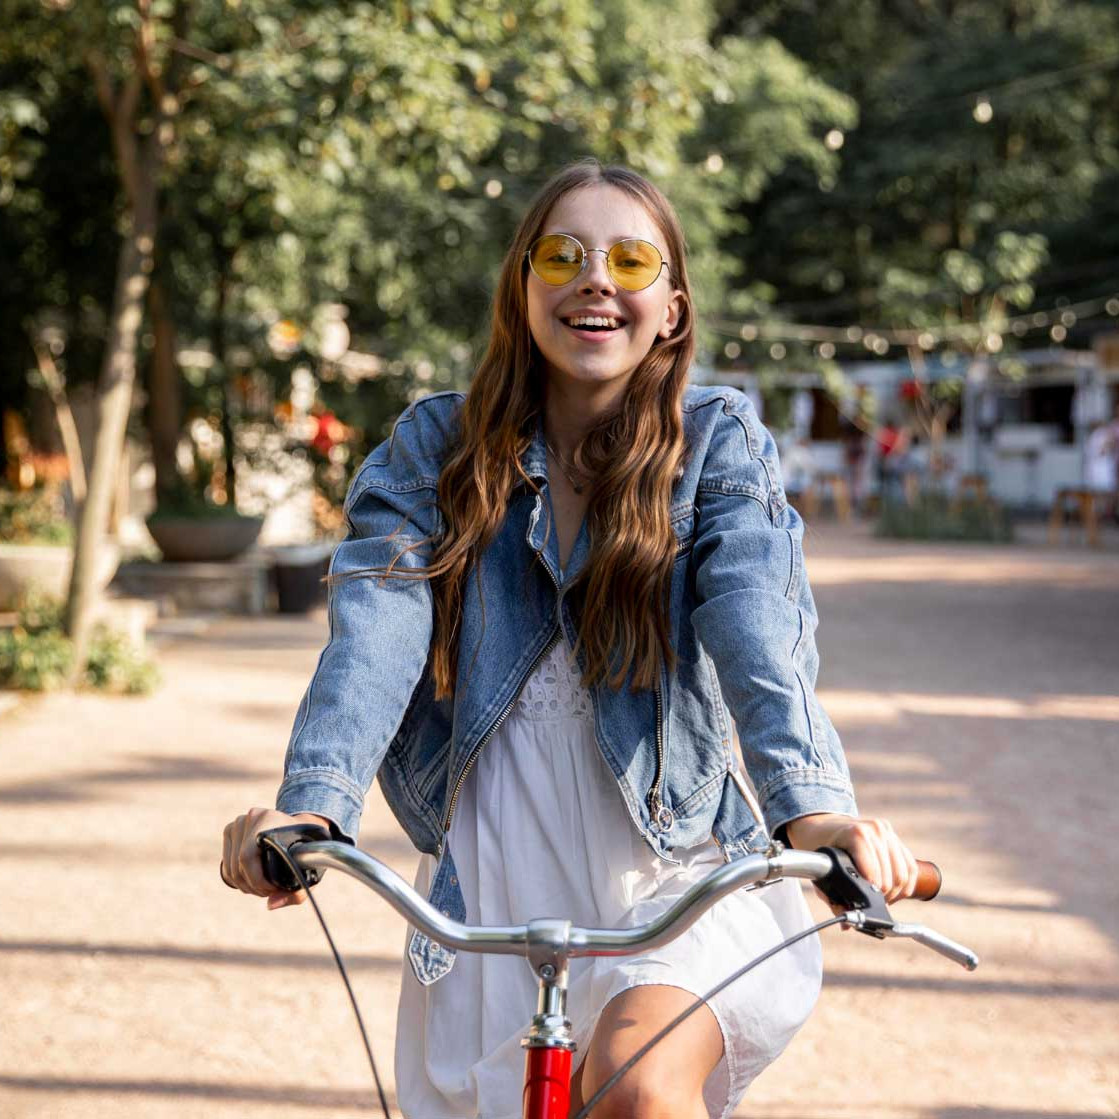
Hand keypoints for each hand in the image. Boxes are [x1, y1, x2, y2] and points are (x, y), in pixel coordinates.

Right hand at [220, 807, 333, 910]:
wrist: (301, 827)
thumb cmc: (306, 849)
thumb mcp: (310, 870)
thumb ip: (296, 893)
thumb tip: (270, 904)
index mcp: (269, 820)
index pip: (247, 857)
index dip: (258, 881)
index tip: (274, 890)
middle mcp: (251, 817)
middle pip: (238, 865)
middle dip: (253, 886)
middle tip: (270, 892)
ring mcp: (238, 823)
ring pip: (230, 868)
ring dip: (245, 885)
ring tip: (263, 888)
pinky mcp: (230, 831)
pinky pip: (226, 866)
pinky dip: (237, 880)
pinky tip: (253, 881)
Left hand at [784, 812, 918, 905]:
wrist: (824, 826)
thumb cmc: (823, 850)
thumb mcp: (823, 873)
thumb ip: (834, 900)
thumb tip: (847, 926)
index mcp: (856, 835)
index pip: (875, 874)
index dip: (872, 894)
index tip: (864, 903)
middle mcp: (875, 830)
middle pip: (891, 878)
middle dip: (884, 897)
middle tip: (872, 903)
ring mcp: (887, 831)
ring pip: (904, 874)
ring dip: (896, 893)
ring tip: (881, 898)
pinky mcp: (894, 836)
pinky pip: (910, 867)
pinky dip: (905, 885)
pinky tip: (893, 892)